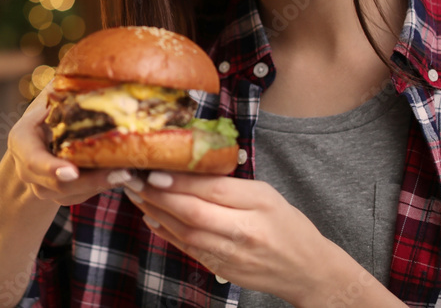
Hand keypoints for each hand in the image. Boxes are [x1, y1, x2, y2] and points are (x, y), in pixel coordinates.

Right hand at [6, 84, 128, 205]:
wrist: (35, 147)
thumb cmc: (43, 117)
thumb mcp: (44, 102)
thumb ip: (57, 89)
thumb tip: (80, 65)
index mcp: (22, 143)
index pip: (34, 160)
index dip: (52, 167)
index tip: (72, 170)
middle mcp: (29, 171)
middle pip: (60, 183)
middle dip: (92, 180)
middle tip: (122, 172)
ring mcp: (45, 189)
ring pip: (75, 193)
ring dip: (104, 184)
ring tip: (131, 172)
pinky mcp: (64, 198)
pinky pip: (85, 195)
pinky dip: (105, 185)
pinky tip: (128, 173)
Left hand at [121, 171, 352, 305]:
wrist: (308, 270)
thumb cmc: (288, 225)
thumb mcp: (266, 195)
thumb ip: (230, 184)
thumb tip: (187, 170)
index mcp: (260, 204)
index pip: (213, 190)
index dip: (180, 182)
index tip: (154, 171)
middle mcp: (246, 231)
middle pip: (195, 213)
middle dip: (159, 196)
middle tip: (133, 180)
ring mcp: (233, 255)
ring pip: (187, 233)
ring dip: (156, 213)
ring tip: (135, 195)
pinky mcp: (224, 270)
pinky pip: (189, 250)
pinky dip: (167, 234)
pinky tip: (151, 218)